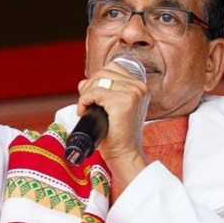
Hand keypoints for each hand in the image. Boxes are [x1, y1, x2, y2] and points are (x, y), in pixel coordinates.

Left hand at [76, 60, 151, 193]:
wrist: (124, 154)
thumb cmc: (117, 134)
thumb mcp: (111, 107)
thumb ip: (100, 91)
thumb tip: (83, 82)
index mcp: (140, 87)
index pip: (112, 68)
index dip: (96, 80)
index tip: (91, 97)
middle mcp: (139, 87)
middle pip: (103, 73)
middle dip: (88, 87)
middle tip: (86, 105)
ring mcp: (132, 94)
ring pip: (97, 81)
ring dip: (85, 94)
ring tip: (86, 109)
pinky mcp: (122, 102)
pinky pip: (94, 93)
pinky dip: (84, 101)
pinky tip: (84, 112)